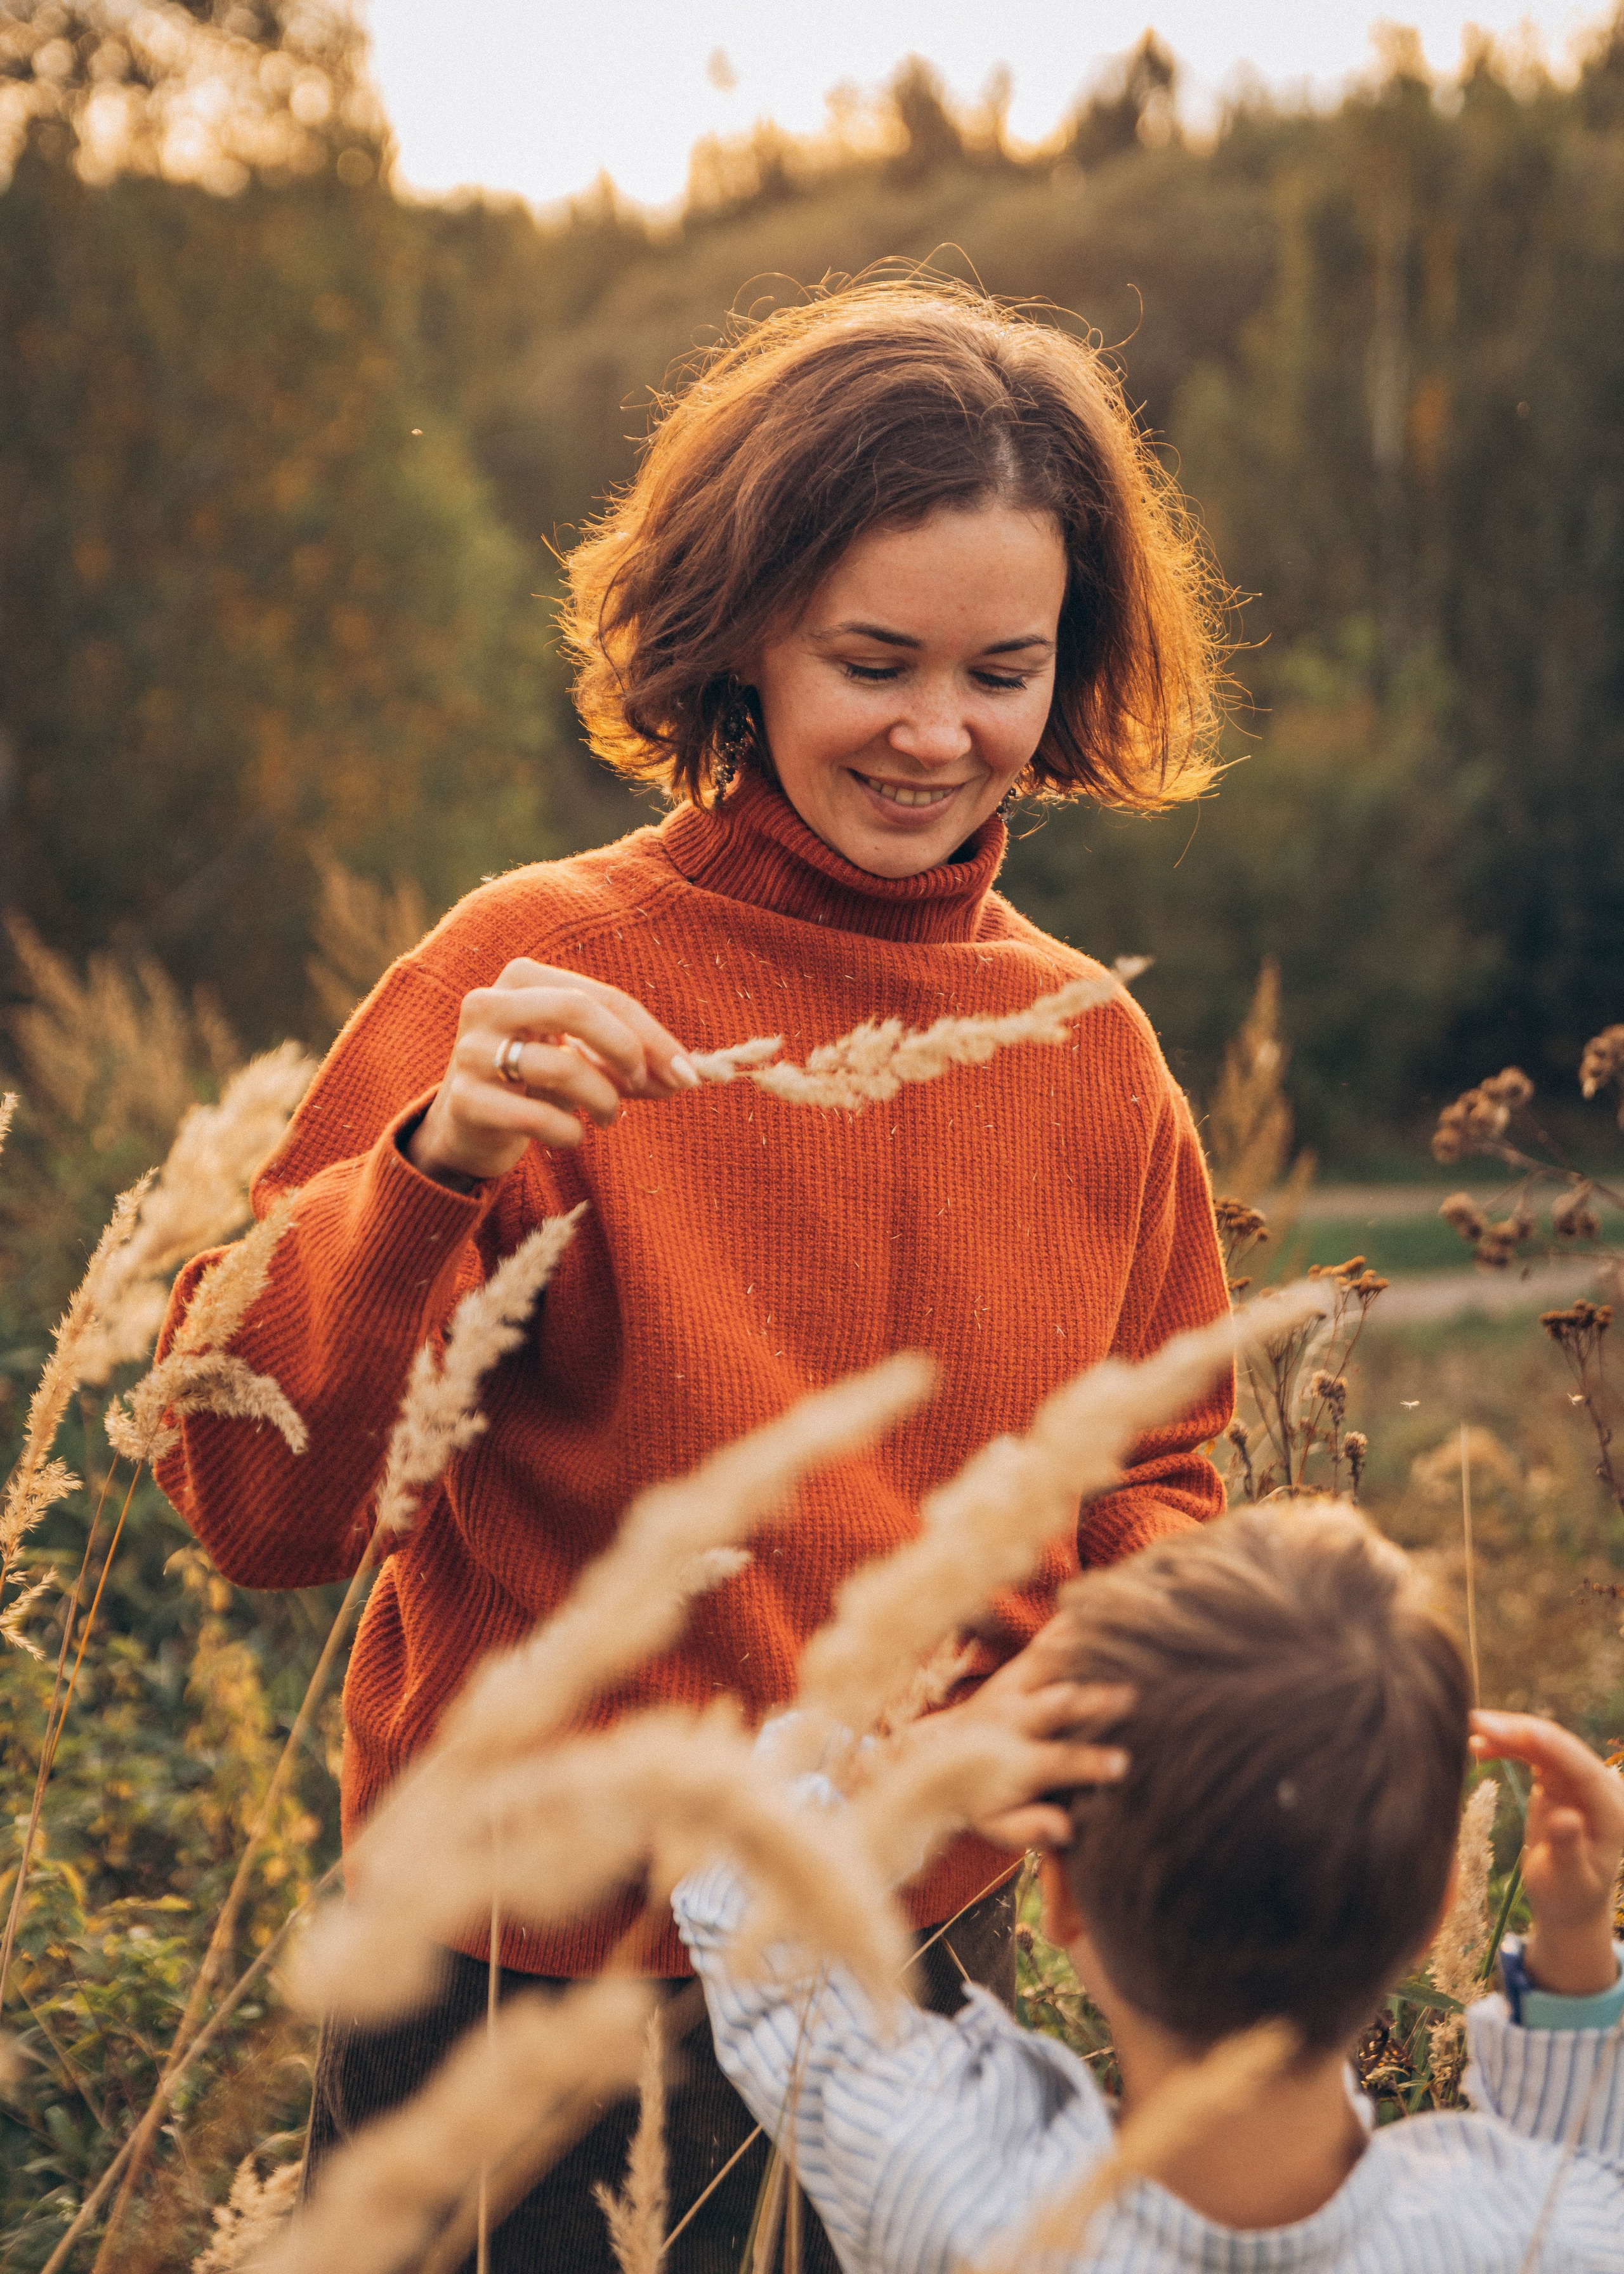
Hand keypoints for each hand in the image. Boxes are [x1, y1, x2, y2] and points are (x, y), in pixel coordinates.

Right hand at [409, 960, 700, 1184]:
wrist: (468, 1127)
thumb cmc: (536, 1083)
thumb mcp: (585, 1062)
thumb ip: (632, 1065)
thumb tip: (685, 1076)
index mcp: (523, 979)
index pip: (602, 996)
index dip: (651, 1036)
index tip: (686, 1073)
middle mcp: (488, 1003)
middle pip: (575, 1009)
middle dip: (624, 1049)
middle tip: (643, 1084)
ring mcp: (470, 1051)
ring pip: (558, 1065)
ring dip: (603, 1098)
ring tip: (610, 1116)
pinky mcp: (463, 1100)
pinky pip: (534, 1116)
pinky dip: (569, 1132)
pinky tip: (572, 1135)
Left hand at [906, 1620, 1132, 1851]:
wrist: (929, 1758)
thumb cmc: (974, 1798)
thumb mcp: (993, 1824)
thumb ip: (1027, 1828)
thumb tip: (1065, 1830)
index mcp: (1015, 1760)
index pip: (1058, 1761)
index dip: (1089, 1763)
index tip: (1122, 1764)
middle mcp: (1013, 1717)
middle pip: (1057, 1705)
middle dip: (1094, 1700)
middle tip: (1132, 1696)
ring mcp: (1012, 1689)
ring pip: (1049, 1665)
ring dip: (1083, 1653)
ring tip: (1119, 1641)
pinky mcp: (1013, 1671)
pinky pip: (1042, 1646)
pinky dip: (1067, 1629)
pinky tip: (1094, 1611)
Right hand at [1470, 1709, 1623, 1996]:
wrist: (1567, 1898)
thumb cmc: (1569, 1895)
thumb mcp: (1569, 1879)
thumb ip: (1569, 1849)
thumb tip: (1566, 1818)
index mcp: (1612, 1810)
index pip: (1583, 1770)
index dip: (1555, 1748)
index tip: (1525, 1732)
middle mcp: (1598, 1788)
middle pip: (1559, 1747)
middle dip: (1520, 1731)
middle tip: (1478, 1724)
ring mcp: (1576, 1779)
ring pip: (1541, 1743)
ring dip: (1508, 1733)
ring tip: (1471, 1728)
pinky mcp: (1556, 1777)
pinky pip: (1530, 1751)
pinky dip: (1505, 1745)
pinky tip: (1478, 1745)